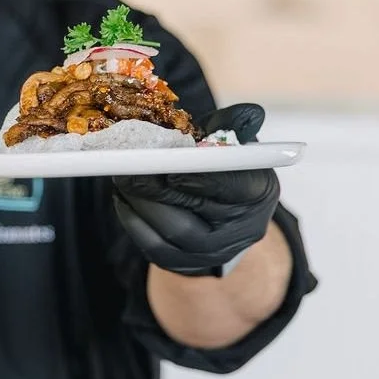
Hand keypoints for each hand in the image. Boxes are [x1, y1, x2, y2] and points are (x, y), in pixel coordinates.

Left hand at [113, 104, 279, 275]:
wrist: (227, 217)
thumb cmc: (226, 168)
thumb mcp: (235, 142)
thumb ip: (234, 125)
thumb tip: (247, 113)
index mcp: (258, 193)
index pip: (230, 187)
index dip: (199, 177)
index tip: (170, 164)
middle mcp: (243, 230)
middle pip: (194, 211)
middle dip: (154, 187)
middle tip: (125, 165)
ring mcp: (214, 253)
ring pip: (170, 232)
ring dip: (139, 203)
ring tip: (120, 177)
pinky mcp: (187, 265)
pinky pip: (154, 248)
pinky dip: (133, 222)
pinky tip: (123, 198)